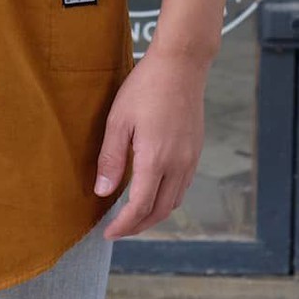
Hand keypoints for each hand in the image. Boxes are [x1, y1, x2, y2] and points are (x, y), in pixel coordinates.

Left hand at [94, 47, 207, 239]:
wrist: (180, 65)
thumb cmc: (145, 87)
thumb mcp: (118, 119)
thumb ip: (111, 158)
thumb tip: (103, 192)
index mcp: (156, 159)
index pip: (140, 207)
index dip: (123, 225)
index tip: (108, 233)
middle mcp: (178, 165)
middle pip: (159, 211)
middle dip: (138, 226)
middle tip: (118, 230)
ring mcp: (190, 159)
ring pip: (173, 201)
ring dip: (153, 214)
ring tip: (132, 215)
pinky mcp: (195, 151)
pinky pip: (182, 186)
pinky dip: (166, 198)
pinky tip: (152, 191)